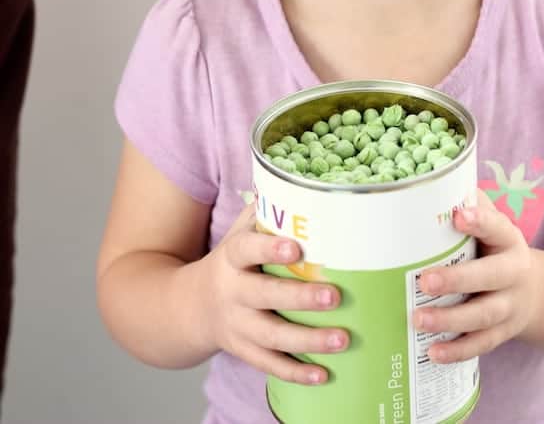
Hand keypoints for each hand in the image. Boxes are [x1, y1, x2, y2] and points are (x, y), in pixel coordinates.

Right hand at [198, 204, 348, 383]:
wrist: (187, 307)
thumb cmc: (229, 262)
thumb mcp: (238, 233)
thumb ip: (267, 213)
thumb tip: (303, 183)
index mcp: (230, 258)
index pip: (246, 251)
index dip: (269, 249)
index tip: (295, 247)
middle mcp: (231, 293)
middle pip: (264, 297)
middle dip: (299, 298)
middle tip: (335, 296)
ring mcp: (236, 325)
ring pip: (271, 337)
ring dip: (308, 340)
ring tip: (343, 338)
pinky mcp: (242, 351)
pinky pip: (268, 365)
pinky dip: (296, 372)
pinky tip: (324, 374)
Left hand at [412, 189, 541, 362]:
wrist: (533, 290)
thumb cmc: (494, 247)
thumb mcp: (490, 223)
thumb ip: (468, 205)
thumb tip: (431, 185)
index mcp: (508, 238)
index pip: (496, 226)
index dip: (479, 221)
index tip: (458, 216)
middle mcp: (514, 272)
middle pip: (490, 277)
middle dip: (457, 280)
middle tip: (424, 280)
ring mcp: (511, 305)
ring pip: (484, 315)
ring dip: (450, 319)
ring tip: (418, 318)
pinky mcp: (503, 332)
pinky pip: (482, 344)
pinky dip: (458, 350)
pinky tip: (433, 352)